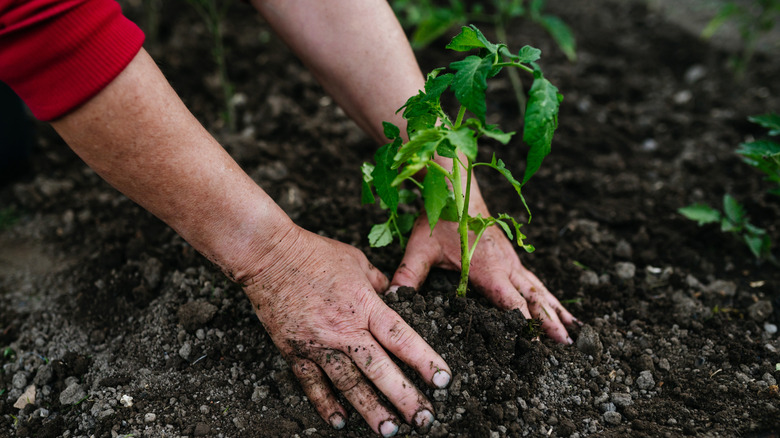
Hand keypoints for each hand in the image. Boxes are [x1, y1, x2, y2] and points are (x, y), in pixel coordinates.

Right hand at [243, 225, 450, 435]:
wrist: (268, 256)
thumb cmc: (315, 253)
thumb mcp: (356, 261)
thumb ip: (377, 283)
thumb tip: (393, 294)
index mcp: (364, 305)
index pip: (401, 338)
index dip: (424, 361)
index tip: (444, 381)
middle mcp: (344, 329)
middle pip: (380, 369)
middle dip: (404, 397)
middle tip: (424, 419)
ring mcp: (318, 343)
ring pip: (349, 384)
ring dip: (371, 410)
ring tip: (389, 431)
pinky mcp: (294, 351)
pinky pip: (312, 384)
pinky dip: (326, 405)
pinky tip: (340, 421)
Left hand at [390, 212, 576, 343]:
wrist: (459, 187)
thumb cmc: (441, 218)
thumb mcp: (420, 248)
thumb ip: (408, 275)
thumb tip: (392, 298)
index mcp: (487, 270)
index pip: (510, 302)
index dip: (523, 324)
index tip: (535, 344)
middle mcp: (506, 267)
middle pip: (533, 299)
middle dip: (549, 323)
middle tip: (566, 346)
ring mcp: (513, 262)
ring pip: (540, 291)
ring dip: (556, 312)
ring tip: (573, 334)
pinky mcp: (513, 258)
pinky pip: (535, 281)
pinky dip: (550, 297)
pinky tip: (560, 308)